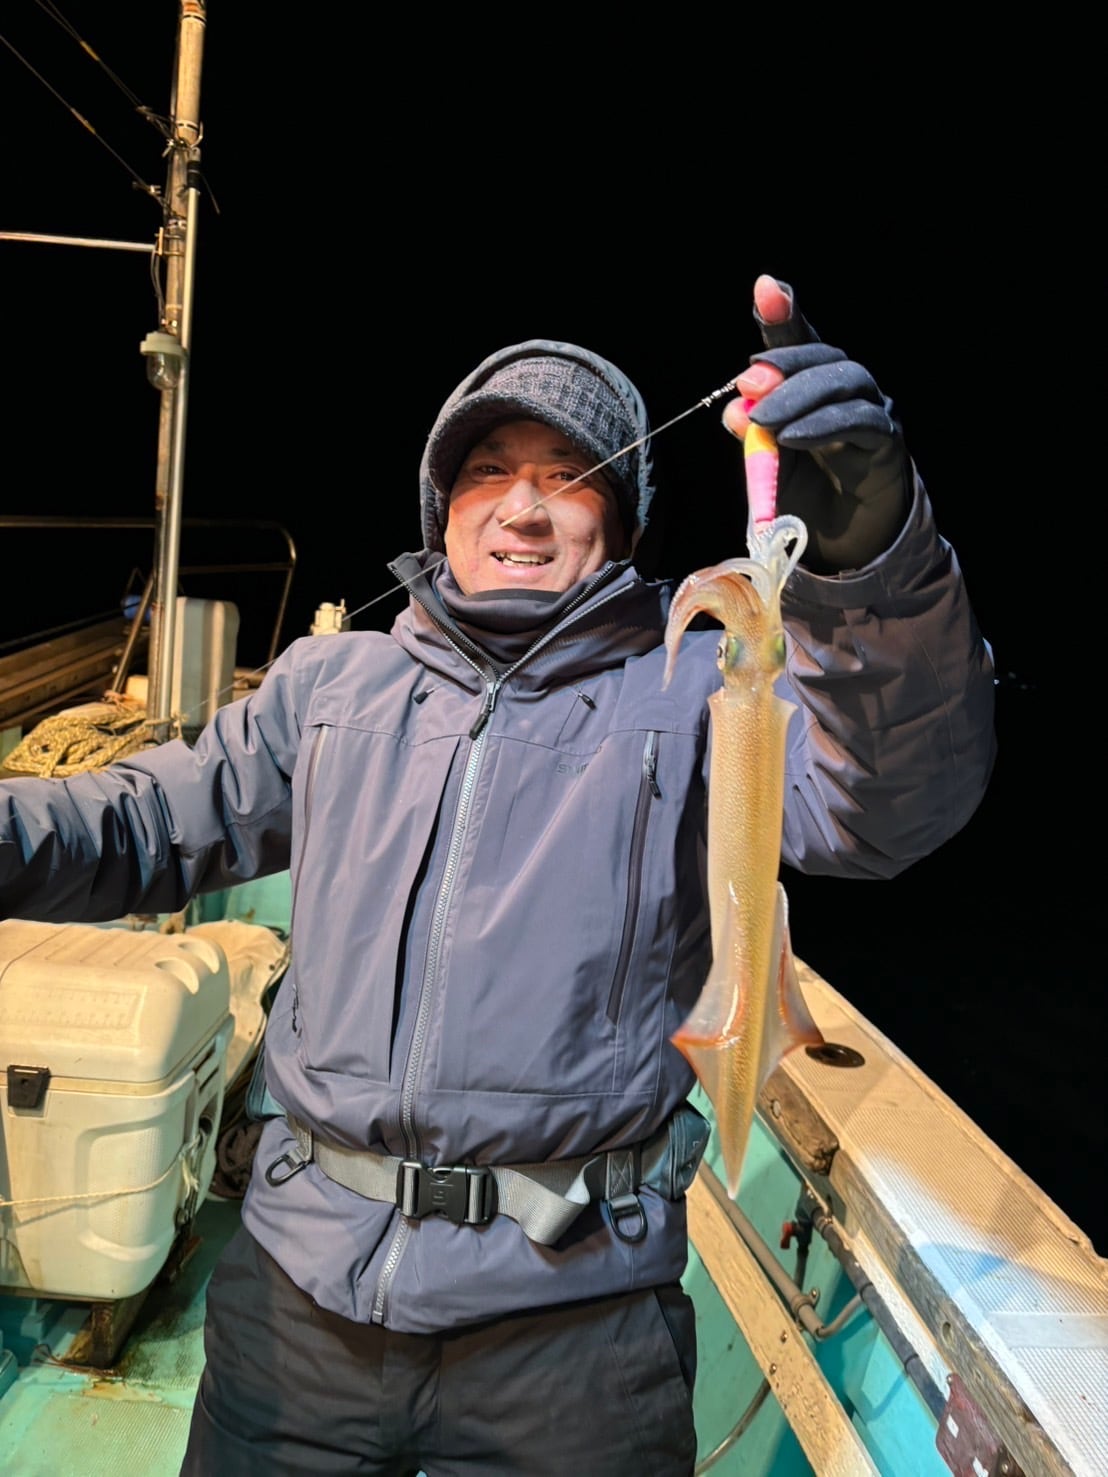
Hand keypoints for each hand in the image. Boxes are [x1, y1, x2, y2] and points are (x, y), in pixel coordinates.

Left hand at [722, 276, 910, 573]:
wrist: (842, 540)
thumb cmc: (806, 490)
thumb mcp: (770, 459)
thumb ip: (753, 434)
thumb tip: (733, 408)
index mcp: (817, 384)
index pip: (802, 339)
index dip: (785, 312)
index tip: (766, 287)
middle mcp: (850, 388)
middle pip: (824, 357)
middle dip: (785, 364)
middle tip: (748, 382)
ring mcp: (873, 411)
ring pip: (844, 383)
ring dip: (799, 397)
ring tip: (765, 420)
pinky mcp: (887, 442)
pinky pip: (861, 422)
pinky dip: (824, 425)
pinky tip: (794, 437)